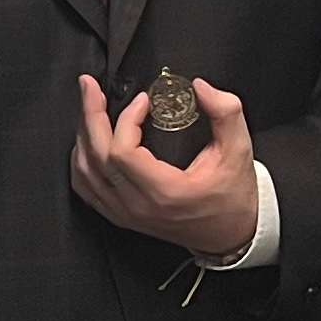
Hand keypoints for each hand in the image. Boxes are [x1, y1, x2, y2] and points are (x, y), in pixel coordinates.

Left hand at [70, 73, 261, 259]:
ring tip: (89, 107)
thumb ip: (225, 113)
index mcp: (163, 192)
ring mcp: (124, 214)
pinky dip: (80, 160)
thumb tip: (200, 87)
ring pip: (84, 172)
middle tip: (89, 86)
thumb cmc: (233, 195)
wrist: (231, 235)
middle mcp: (137, 206)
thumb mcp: (239, 150)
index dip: (126, 119)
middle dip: (89, 115)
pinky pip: (86, 188)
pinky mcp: (120, 216)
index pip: (122, 153)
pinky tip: (87, 140)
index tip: (144, 100)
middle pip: (94, 157)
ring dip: (83, 135)